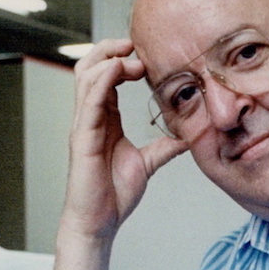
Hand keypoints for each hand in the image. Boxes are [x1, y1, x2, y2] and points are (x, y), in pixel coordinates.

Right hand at [63, 39, 189, 242]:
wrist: (99, 223)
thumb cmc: (113, 195)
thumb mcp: (146, 164)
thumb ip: (162, 147)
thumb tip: (186, 138)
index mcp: (104, 120)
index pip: (107, 78)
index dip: (123, 60)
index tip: (146, 56)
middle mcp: (90, 118)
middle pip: (90, 67)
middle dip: (110, 49)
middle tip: (135, 46)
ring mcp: (84, 125)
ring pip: (86, 76)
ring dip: (108, 58)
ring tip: (130, 55)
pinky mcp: (83, 137)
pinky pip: (89, 100)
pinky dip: (102, 79)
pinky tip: (117, 68)